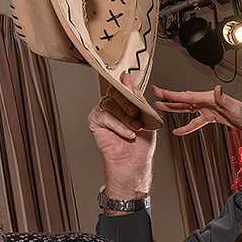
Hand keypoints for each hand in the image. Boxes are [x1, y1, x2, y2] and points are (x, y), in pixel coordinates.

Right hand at [89, 75, 155, 199]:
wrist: (134, 164)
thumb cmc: (141, 145)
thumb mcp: (146, 117)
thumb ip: (137, 97)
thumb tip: (128, 78)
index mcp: (124, 103)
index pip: (123, 86)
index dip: (126, 83)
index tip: (128, 77)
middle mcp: (112, 106)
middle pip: (115, 91)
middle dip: (129, 103)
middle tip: (138, 117)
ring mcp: (102, 113)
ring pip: (110, 103)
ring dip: (126, 117)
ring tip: (135, 129)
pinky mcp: (95, 122)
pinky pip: (104, 116)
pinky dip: (118, 125)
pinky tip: (127, 134)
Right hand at [150, 84, 241, 134]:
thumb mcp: (233, 105)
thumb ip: (223, 98)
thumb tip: (218, 89)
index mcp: (207, 97)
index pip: (186, 96)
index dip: (172, 94)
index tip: (159, 91)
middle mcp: (205, 101)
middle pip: (183, 100)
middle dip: (168, 97)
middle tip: (155, 94)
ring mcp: (206, 109)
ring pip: (186, 109)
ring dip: (173, 108)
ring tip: (160, 106)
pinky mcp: (209, 117)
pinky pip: (195, 122)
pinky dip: (186, 126)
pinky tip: (178, 131)